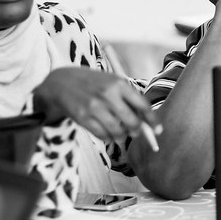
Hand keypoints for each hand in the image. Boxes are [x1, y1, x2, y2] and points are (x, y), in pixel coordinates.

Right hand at [34, 67, 155, 143]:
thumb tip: (147, 121)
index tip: (158, 131)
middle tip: (135, 132)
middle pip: (132, 122)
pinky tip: (106, 132)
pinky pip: (103, 135)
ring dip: (121, 136)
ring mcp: (94, 107)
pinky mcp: (83, 118)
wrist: (61, 82)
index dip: (153, 121)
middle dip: (137, 131)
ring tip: (120, 133)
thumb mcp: (112, 81)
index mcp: (119, 83)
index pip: (143, 105)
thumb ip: (129, 98)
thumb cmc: (93, 83)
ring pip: (118, 132)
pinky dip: (108, 137)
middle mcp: (108, 94)